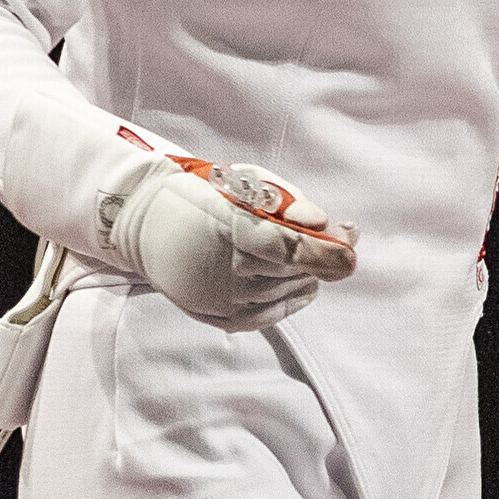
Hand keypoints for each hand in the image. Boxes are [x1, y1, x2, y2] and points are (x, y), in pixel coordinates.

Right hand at [107, 155, 356, 330]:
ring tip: (300, 255)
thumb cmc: (205, 195)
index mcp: (231, 229)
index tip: (351, 246)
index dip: (328, 252)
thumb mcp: (246, 181)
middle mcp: (225, 269)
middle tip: (335, 238)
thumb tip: (323, 223)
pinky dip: (292, 299)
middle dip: (323, 256)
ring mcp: (221, 298)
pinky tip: (297, 283)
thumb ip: (288, 201)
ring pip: (288, 292)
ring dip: (306, 275)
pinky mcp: (218, 317)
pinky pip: (271, 315)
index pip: (291, 248)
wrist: (147, 224)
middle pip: (297, 272)